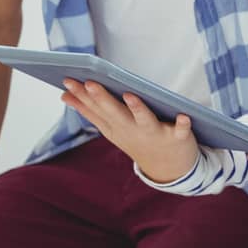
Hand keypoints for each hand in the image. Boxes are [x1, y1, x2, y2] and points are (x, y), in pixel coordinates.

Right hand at [61, 80, 198, 183]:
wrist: (168, 167)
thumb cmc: (137, 139)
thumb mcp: (111, 128)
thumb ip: (90, 111)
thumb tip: (64, 94)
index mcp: (116, 126)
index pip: (96, 109)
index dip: (82, 95)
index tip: (68, 80)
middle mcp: (132, 130)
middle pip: (116, 113)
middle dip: (103, 98)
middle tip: (90, 82)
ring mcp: (155, 134)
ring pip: (145, 120)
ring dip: (138, 109)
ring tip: (130, 95)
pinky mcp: (177, 137)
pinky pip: (180, 131)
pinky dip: (182, 125)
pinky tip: (183, 116)